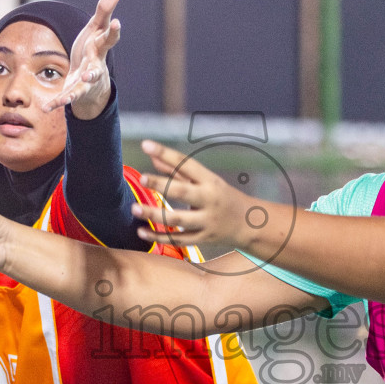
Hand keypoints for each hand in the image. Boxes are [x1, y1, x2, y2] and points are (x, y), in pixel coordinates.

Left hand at [39, 0, 121, 118]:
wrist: (94, 81)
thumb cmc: (94, 48)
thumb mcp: (97, 28)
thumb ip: (105, 9)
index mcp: (99, 48)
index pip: (108, 39)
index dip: (113, 31)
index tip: (117, 23)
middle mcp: (95, 66)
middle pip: (96, 69)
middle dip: (94, 72)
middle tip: (90, 74)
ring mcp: (86, 81)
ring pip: (82, 87)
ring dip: (76, 91)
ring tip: (69, 97)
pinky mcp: (76, 90)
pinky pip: (66, 97)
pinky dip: (57, 102)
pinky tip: (46, 108)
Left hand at [131, 140, 284, 249]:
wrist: (250, 224)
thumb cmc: (221, 197)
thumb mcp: (205, 180)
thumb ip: (177, 170)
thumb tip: (153, 156)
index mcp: (209, 181)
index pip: (186, 164)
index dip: (166, 153)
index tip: (146, 144)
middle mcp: (209, 199)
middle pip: (182, 191)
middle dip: (161, 185)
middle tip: (141, 178)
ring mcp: (206, 221)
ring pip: (177, 219)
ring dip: (154, 214)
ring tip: (134, 208)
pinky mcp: (203, 239)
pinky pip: (178, 239)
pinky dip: (159, 237)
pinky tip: (141, 231)